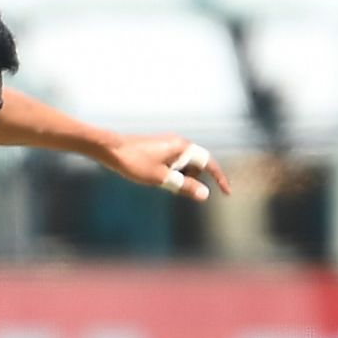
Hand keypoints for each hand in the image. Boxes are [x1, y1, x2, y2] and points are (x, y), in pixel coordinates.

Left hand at [101, 134, 231, 202]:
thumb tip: (205, 195)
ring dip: (179, 177)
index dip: (219, 178)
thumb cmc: (135, 163)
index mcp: (182, 147)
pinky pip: (173, 162)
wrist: (110, 149)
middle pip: (195, 165)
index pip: (209, 163)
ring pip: (183, 165)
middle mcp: (178, 142)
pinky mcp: (159, 147)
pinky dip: (171, 173)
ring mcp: (168, 144)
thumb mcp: (162, 179)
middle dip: (191, 180)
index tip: (227, 193)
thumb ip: (185, 186)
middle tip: (172, 189)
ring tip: (159, 182)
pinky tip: (155, 177)